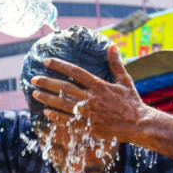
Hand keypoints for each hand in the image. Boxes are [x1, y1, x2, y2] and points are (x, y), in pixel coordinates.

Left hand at [31, 45, 151, 143]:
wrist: (139, 125)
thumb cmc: (132, 102)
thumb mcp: (125, 81)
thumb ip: (115, 64)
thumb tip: (112, 45)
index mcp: (99, 85)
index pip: (75, 72)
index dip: (59, 65)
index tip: (46, 61)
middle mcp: (91, 98)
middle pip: (64, 87)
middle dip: (46, 82)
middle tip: (33, 79)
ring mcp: (89, 113)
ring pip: (63, 104)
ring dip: (47, 98)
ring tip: (35, 93)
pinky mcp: (89, 126)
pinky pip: (69, 121)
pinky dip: (57, 116)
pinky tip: (46, 112)